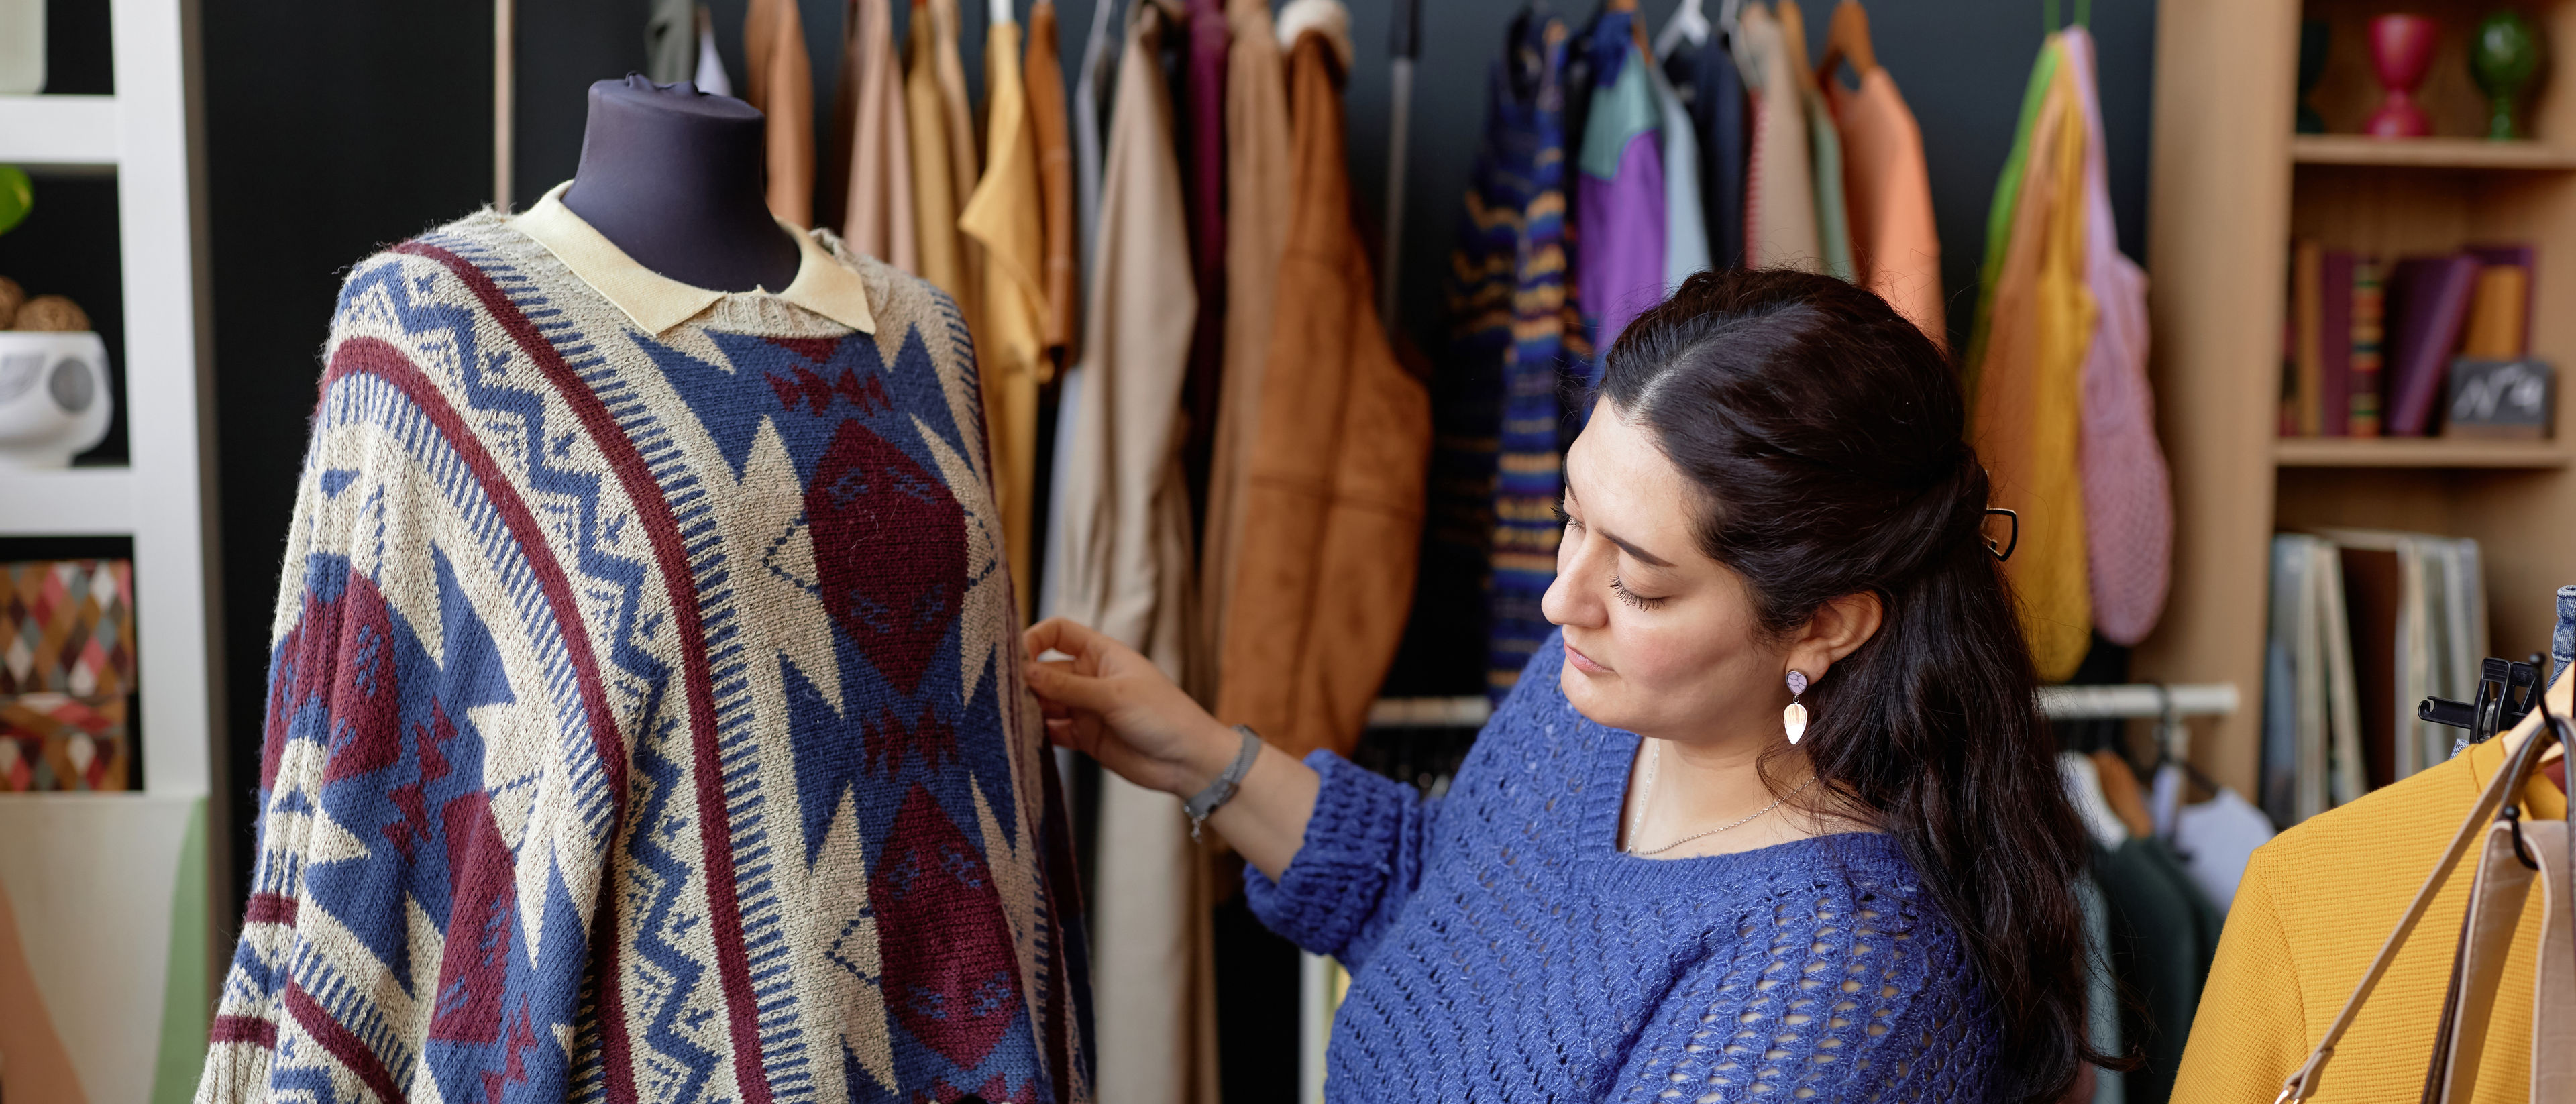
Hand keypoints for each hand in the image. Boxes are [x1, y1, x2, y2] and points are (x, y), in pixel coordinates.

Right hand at [1023, 618, 1237, 796]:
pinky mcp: (1086, 737)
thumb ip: (1069, 686)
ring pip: (1046, 703)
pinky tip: (1024, 739)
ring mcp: (1087, 708)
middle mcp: (1091, 678)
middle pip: (1046, 671)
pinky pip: (1053, 731)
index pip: (1059, 633)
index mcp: (1102, 654)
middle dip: (1026, 681)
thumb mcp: (1115, 696)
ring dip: (1029, 709)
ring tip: (1009, 719)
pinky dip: (1038, 734)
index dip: (1035, 639)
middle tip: (1004, 696)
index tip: (1016, 658)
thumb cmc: (1165, 716)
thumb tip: (1026, 672)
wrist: (1189, 762)